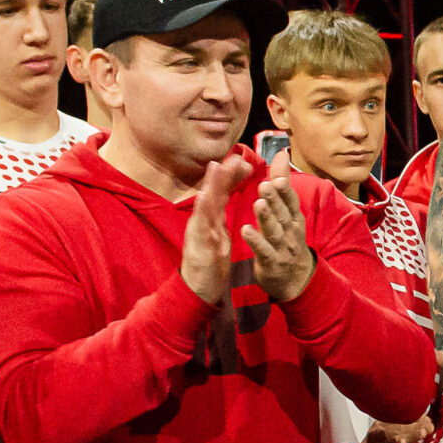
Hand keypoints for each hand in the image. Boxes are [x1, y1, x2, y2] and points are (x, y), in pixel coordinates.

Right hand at [178, 154, 250, 303]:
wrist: (199, 288)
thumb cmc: (210, 259)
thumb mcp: (220, 233)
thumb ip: (224, 217)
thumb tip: (230, 199)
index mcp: (213, 219)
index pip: (223, 194)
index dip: (233, 177)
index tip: (244, 159)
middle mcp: (204, 221)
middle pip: (213, 193)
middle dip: (222, 173)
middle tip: (233, 155)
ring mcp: (199, 232)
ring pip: (205, 204)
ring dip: (210, 184)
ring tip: (216, 167)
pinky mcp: (198, 245)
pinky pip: (200, 226)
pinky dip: (202, 211)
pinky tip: (204, 197)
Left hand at [242, 172, 317, 302]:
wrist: (296, 280)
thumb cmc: (288, 240)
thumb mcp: (289, 211)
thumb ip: (282, 183)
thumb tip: (281, 153)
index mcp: (294, 219)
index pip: (291, 202)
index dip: (285, 191)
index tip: (277, 179)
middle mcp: (291, 232)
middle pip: (283, 214)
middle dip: (275, 201)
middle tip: (265, 186)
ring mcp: (282, 248)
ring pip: (274, 231)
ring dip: (267, 218)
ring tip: (258, 204)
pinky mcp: (271, 263)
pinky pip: (263, 250)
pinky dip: (255, 240)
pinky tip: (245, 230)